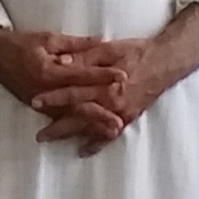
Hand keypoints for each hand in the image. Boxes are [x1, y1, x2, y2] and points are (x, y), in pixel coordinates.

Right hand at [0, 25, 125, 146]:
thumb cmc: (21, 43)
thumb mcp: (49, 38)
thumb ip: (77, 44)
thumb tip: (103, 42)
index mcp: (49, 71)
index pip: (82, 75)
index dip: (103, 76)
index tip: (123, 77)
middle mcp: (45, 91)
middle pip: (78, 105)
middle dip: (100, 113)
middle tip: (120, 121)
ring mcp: (41, 103)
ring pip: (71, 117)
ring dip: (92, 125)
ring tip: (112, 131)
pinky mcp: (39, 108)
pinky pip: (61, 120)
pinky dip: (78, 127)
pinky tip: (92, 133)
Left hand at [22, 7, 198, 152]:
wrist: (164, 61)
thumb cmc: (136, 51)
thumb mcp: (109, 49)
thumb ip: (85, 56)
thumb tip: (62, 63)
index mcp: (104, 83)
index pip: (73, 92)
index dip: (53, 97)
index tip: (34, 101)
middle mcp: (111, 101)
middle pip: (78, 116)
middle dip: (57, 126)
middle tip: (39, 135)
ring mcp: (120, 112)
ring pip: (90, 127)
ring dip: (70, 135)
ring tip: (51, 140)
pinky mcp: (128, 117)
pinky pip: (109, 135)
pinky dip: (96, 144)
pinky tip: (82, 150)